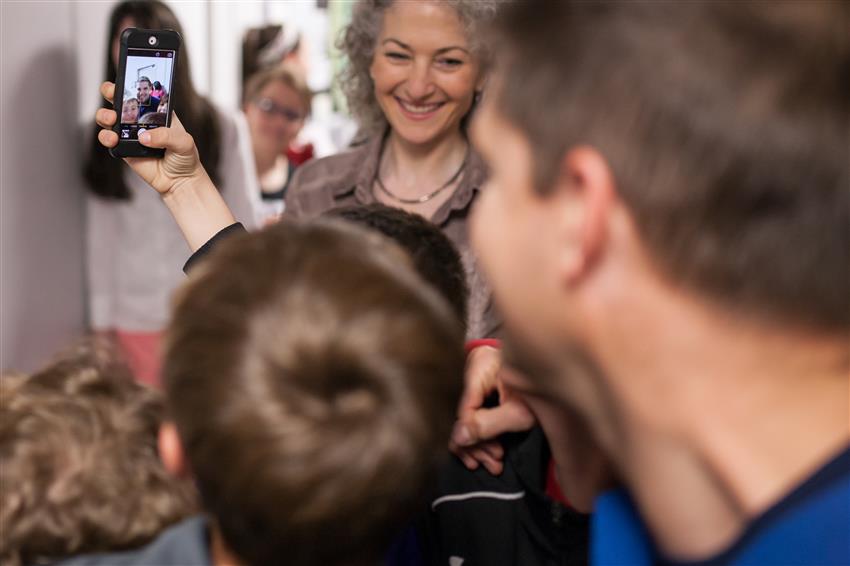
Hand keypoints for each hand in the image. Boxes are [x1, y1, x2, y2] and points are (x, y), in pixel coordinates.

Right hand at [95, 81, 205, 197]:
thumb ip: (166, 136)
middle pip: (120, 99)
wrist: (180, 181)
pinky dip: (106, 137)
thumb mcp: (184, 142)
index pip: (143, 91)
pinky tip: (113, 138)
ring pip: (109, 117)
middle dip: (111, 91)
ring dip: (104, 114)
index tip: (126, 73)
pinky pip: (108, 139)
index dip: (133, 80)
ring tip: (112, 119)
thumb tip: (143, 136)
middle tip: (112, 92)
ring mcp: (130, 133)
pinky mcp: (123, 148)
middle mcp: (141, 119)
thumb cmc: (185, 158)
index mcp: (157, 111)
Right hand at [449, 345, 536, 474]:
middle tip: (492, 462)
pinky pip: (477, 417)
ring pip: (470, 419)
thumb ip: (488, 424)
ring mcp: (479, 383)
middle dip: (478, 444)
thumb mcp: (519, 412)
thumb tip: (458, 438)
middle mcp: (475, 372)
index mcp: (481, 366)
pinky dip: (484, 437)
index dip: (471, 434)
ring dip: (480, 445)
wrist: (555, 382)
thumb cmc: (543, 393)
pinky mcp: (485, 394)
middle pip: (466, 415)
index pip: (466, 408)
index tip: (479, 455)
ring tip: (494, 464)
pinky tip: (488, 456)